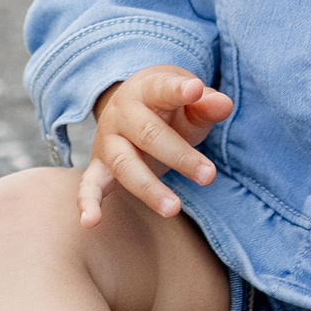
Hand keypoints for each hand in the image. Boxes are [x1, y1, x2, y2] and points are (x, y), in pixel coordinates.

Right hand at [76, 66, 233, 228]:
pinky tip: (90, 221)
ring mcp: (108, 142)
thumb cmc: (168, 107)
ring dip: (148, 188)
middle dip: (179, 156)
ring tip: (174, 208)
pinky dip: (88, 203)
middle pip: (148, 133)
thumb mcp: (188, 100)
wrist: (129, 108)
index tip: (195, 90)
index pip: (162, 89)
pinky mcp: (99, 167)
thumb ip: (206, 104)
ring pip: (125, 165)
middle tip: (208, 175)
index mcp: (145, 90)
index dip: (177, 90)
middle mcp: (121, 114)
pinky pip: (89, 186)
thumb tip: (223, 104)